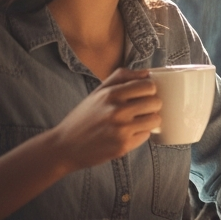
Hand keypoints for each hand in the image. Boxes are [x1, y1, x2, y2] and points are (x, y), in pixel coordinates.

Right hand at [46, 68, 160, 173]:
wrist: (64, 147)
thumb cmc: (83, 117)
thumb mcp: (97, 92)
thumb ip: (121, 77)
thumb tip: (147, 72)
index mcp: (110, 94)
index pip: (149, 86)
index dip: (150, 90)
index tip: (143, 95)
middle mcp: (117, 111)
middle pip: (156, 102)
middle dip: (152, 105)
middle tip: (141, 110)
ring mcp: (121, 130)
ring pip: (155, 119)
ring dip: (149, 120)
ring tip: (137, 121)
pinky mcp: (123, 146)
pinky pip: (146, 135)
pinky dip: (140, 134)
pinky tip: (127, 134)